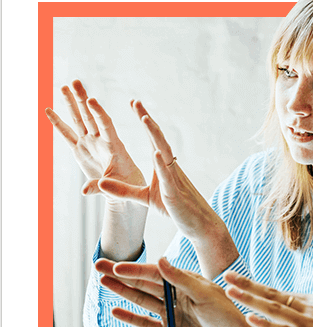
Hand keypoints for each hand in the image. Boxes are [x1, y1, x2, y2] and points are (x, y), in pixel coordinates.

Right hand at [46, 80, 145, 200]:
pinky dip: (57, 123)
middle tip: (75, 82)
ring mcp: (89, 143)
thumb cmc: (127, 186)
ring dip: (71, 104)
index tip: (92, 100)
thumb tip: (84, 192)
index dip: (98, 113)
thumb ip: (101, 187)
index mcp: (114, 146)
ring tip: (63, 86)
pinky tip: (48, 110)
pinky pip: (66, 134)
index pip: (106, 125)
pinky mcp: (80, 150)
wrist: (125, 189)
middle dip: (82, 99)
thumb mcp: (118, 188)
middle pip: (90, 116)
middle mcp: (100, 141)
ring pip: (78, 120)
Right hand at [96, 257, 256, 326]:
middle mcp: (176, 295)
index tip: (118, 266)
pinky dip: (131, 318)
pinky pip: (146, 324)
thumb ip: (181, 279)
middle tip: (99, 265)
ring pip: (142, 300)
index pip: (156, 273)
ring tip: (103, 282)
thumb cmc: (227, 315)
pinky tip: (115, 310)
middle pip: (144, 283)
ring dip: (122, 292)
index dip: (136, 270)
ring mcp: (171, 314)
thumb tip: (160, 260)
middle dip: (121, 275)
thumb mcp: (205, 294)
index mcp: (186, 282)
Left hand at [97, 105, 237, 276]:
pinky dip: (162, 164)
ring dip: (155, 135)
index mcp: (163, 166)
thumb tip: (101, 182)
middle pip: (158, 138)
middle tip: (136, 102)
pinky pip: (168, 176)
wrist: (198, 224)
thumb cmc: (174, 208)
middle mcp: (169, 167)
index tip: (134, 104)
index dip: (144, 121)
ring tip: (145, 119)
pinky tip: (156, 152)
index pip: (152, 138)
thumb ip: (123, 190)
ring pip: (164, 152)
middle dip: (147, 119)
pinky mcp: (174, 193)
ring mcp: (174, 178)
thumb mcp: (144, 198)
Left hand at [224, 272, 312, 326]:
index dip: (259, 288)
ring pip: (272, 308)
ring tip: (229, 290)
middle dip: (247, 285)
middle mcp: (308, 307)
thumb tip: (311, 320)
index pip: (281, 294)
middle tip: (226, 274)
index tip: (242, 282)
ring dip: (249, 299)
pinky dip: (265, 324)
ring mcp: (308, 322)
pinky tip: (249, 319)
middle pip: (271, 294)